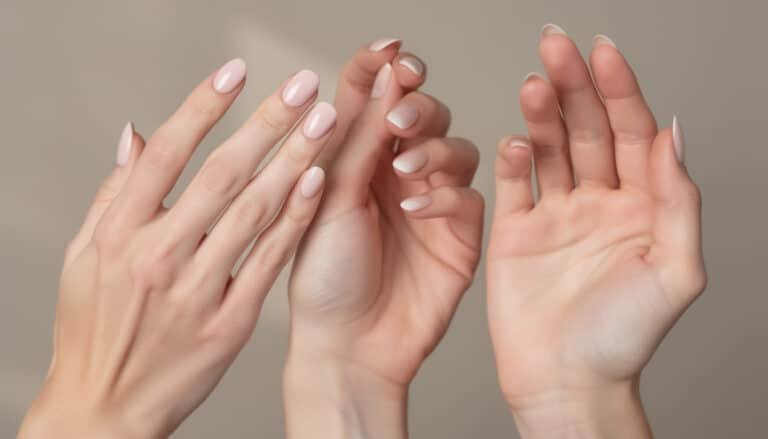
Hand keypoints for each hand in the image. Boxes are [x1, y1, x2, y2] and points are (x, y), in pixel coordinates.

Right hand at [18, 60, 336, 438]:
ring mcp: (197, 290)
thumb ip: (114, 194)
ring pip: (254, 210)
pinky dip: (294, 218)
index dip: (202, 107)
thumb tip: (135, 134)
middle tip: (303, 85)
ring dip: (294, 159)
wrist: (107, 406)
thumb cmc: (94, 327)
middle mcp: (158, 256)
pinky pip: (269, 260)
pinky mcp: (229, 322)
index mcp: (118, 234)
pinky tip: (317, 181)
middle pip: (221, 174)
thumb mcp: (82, 257)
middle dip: (267, 122)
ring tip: (325, 121)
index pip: (165, 154)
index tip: (236, 71)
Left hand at [284, 40, 483, 437]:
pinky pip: (466, 197)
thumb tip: (380, 76)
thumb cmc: (323, 278)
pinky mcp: (459, 234)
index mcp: (355, 159)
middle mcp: (395, 173)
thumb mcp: (326, 198)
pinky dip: (443, 195)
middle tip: (400, 114)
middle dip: (416, 105)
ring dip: (432, 149)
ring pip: (454, 148)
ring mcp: (431, 202)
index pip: (373, 98)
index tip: (389, 53)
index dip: (382, 70)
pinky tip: (415, 207)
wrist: (347, 346)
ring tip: (404, 168)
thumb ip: (356, 139)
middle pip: (423, 114)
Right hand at [487, 26, 705, 437]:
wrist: (566, 382)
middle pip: (587, 129)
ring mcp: (554, 215)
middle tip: (557, 46)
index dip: (619, 90)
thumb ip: (678, 201)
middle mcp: (598, 202)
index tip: (602, 52)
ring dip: (541, 114)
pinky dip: (512, 159)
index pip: (633, 133)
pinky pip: (513, 185)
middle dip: (575, 85)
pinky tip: (514, 138)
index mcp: (641, 206)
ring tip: (534, 84)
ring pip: (547, 150)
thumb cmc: (623, 339)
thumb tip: (674, 134)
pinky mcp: (515, 232)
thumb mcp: (675, 272)